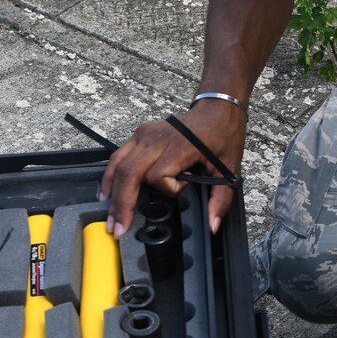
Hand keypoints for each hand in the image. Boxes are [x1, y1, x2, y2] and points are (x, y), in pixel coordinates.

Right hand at [99, 100, 245, 235]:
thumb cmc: (223, 135)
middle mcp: (156, 138)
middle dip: (121, 203)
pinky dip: (111, 175)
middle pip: (129, 173)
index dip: (170, 188)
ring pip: (118, 164)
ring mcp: (145, 134)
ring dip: (111, 191)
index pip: (158, 175)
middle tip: (117, 228)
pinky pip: (119, 156)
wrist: (217, 109)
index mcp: (179, 146)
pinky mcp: (140, 133)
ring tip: (110, 214)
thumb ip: (220, 200)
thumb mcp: (229, 168)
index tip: (186, 185)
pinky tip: (107, 191)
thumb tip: (212, 226)